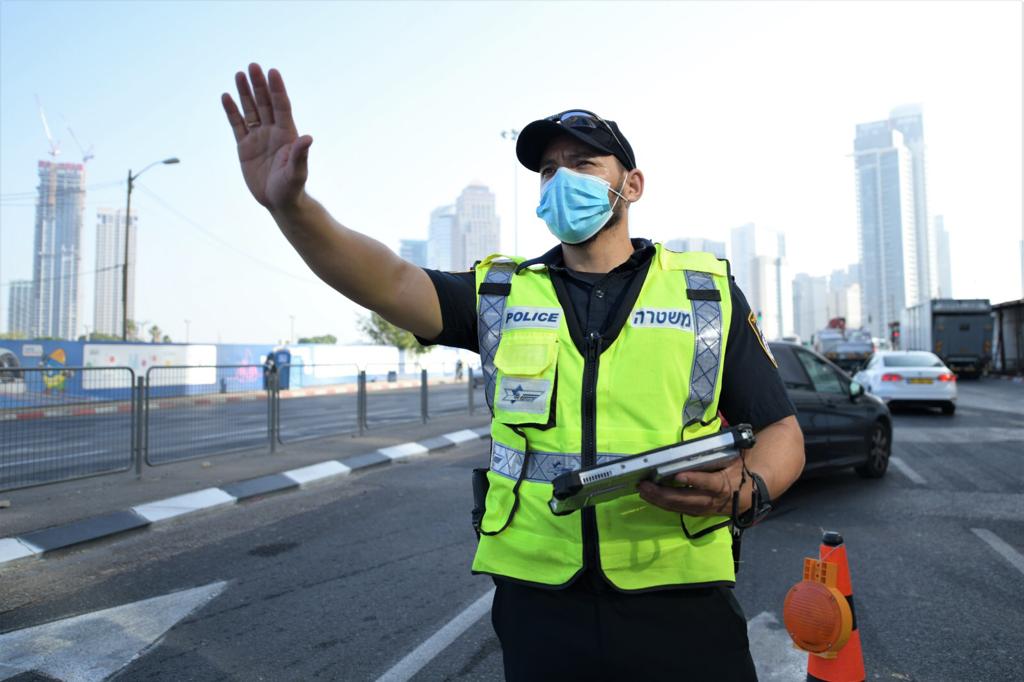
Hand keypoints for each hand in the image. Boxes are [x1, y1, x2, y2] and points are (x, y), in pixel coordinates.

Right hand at [221, 63, 312, 211]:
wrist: (279, 201)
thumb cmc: (292, 188)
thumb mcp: (297, 172)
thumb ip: (300, 155)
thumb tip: (308, 138)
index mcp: (287, 134)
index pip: (281, 106)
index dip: (277, 89)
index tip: (272, 72)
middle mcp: (273, 132)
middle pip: (265, 103)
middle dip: (259, 85)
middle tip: (252, 66)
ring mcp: (258, 137)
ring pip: (250, 110)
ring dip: (245, 92)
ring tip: (239, 74)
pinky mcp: (245, 146)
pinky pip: (237, 125)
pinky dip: (232, 111)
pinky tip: (226, 97)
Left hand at [637, 456, 747, 516]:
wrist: (751, 494)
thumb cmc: (739, 472)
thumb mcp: (733, 460)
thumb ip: (717, 454)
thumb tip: (698, 444)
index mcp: (724, 485)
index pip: (709, 483)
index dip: (694, 480)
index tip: (678, 476)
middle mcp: (712, 501)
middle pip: (686, 499)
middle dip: (663, 494)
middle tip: (645, 485)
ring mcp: (705, 509)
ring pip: (679, 507)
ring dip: (659, 500)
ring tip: (642, 491)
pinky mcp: (699, 513)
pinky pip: (679, 510)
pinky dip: (663, 504)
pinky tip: (650, 497)